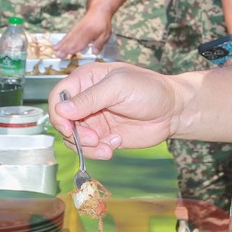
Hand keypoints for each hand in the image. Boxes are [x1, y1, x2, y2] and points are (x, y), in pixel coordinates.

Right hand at [49, 62, 184, 157]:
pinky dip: (98, 151)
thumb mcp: (119, 87)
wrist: (173, 111)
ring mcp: (93, 120)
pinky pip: (89, 148)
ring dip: (88, 146)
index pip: (58, 96)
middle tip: (94, 139)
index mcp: (86, 80)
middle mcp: (86, 100)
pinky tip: (115, 145)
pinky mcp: (103, 136)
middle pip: (63, 121)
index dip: (58, 114)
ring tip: (109, 146)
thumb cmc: (149, 90)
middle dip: (76, 134)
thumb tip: (61, 110)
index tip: (68, 128)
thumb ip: (90, 98)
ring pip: (74, 138)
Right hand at [53, 8, 113, 57]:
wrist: (98, 10)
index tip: (69, 53)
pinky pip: (67, 35)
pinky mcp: (74, 28)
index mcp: (89, 32)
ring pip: (68, 38)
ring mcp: (76, 29)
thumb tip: (95, 53)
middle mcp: (81, 30)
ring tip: (55, 51)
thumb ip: (99, 43)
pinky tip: (56, 46)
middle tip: (58, 55)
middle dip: (65, 48)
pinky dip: (61, 41)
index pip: (82, 41)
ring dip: (61, 45)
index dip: (75, 47)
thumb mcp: (106, 34)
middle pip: (72, 41)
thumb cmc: (103, 23)